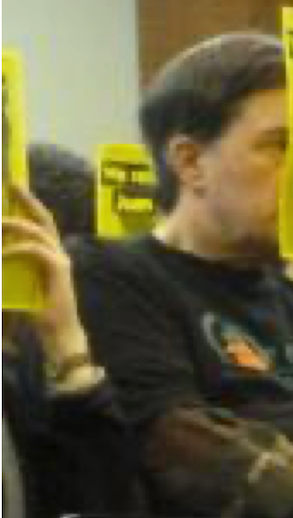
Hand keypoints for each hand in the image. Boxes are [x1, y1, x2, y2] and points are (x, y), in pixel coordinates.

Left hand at [2, 183, 87, 361]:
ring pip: (39, 231)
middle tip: (12, 184)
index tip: (12, 190)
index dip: (28, 205)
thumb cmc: (40, 314)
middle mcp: (59, 253)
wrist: (59, 334)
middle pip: (44, 219)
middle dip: (27, 200)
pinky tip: (2, 254)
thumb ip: (13, 268)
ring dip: (15, 224)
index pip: (40, 224)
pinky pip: (36, 251)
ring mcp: (61, 261)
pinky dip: (17, 249)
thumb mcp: (20, 286)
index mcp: (51, 255)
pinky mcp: (59, 270)